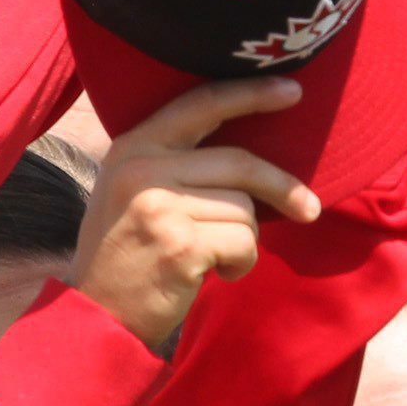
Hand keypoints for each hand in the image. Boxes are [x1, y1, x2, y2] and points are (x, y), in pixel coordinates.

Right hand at [73, 80, 321, 349]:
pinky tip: (215, 274)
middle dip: (282, 186)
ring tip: (216, 257)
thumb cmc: (128, 253)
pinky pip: (244, 242)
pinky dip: (242, 263)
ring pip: (245, 207)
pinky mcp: (181, 245)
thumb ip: (177, 162)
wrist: (97, 315)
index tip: (292, 90)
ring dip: (245, 239)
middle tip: (309, 209)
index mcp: (133, 146)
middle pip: (240, 162)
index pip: (202, 103)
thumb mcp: (134, 190)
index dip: (251, 94)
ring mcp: (160, 206)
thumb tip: (252, 151)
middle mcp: (142, 168)